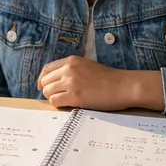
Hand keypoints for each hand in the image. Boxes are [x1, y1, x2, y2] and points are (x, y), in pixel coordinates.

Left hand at [37, 56, 164, 111]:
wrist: (123, 86)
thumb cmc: (108, 78)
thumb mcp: (87, 66)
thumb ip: (71, 69)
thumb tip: (56, 80)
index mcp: (71, 60)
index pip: (47, 69)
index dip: (42, 79)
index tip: (42, 86)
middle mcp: (69, 69)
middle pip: (45, 81)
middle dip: (48, 90)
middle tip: (57, 96)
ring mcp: (71, 82)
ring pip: (48, 92)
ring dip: (53, 98)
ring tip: (64, 100)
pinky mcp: (75, 96)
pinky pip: (55, 101)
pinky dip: (58, 104)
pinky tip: (68, 104)